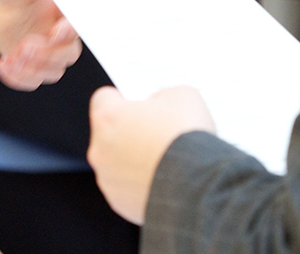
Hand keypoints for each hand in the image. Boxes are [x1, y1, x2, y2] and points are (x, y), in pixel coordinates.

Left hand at [0, 0, 82, 89]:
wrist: (8, 3)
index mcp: (64, 11)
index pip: (75, 25)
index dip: (67, 32)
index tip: (53, 34)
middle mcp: (61, 35)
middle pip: (68, 54)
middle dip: (46, 55)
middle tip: (23, 46)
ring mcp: (49, 53)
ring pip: (52, 72)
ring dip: (32, 70)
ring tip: (11, 58)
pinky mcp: (33, 65)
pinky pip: (32, 81)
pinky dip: (18, 79)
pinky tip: (3, 65)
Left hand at [87, 85, 215, 224]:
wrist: (199, 183)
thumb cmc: (187, 137)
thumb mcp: (182, 96)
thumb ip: (162, 96)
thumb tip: (159, 107)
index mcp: (108, 117)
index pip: (104, 98)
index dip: (124, 99)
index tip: (139, 104)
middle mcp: (100, 149)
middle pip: (109, 133)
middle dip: (130, 131)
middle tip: (158, 132)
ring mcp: (108, 179)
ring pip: (117, 163)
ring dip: (134, 160)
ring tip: (166, 159)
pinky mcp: (121, 203)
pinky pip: (128, 188)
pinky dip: (142, 184)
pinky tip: (165, 180)